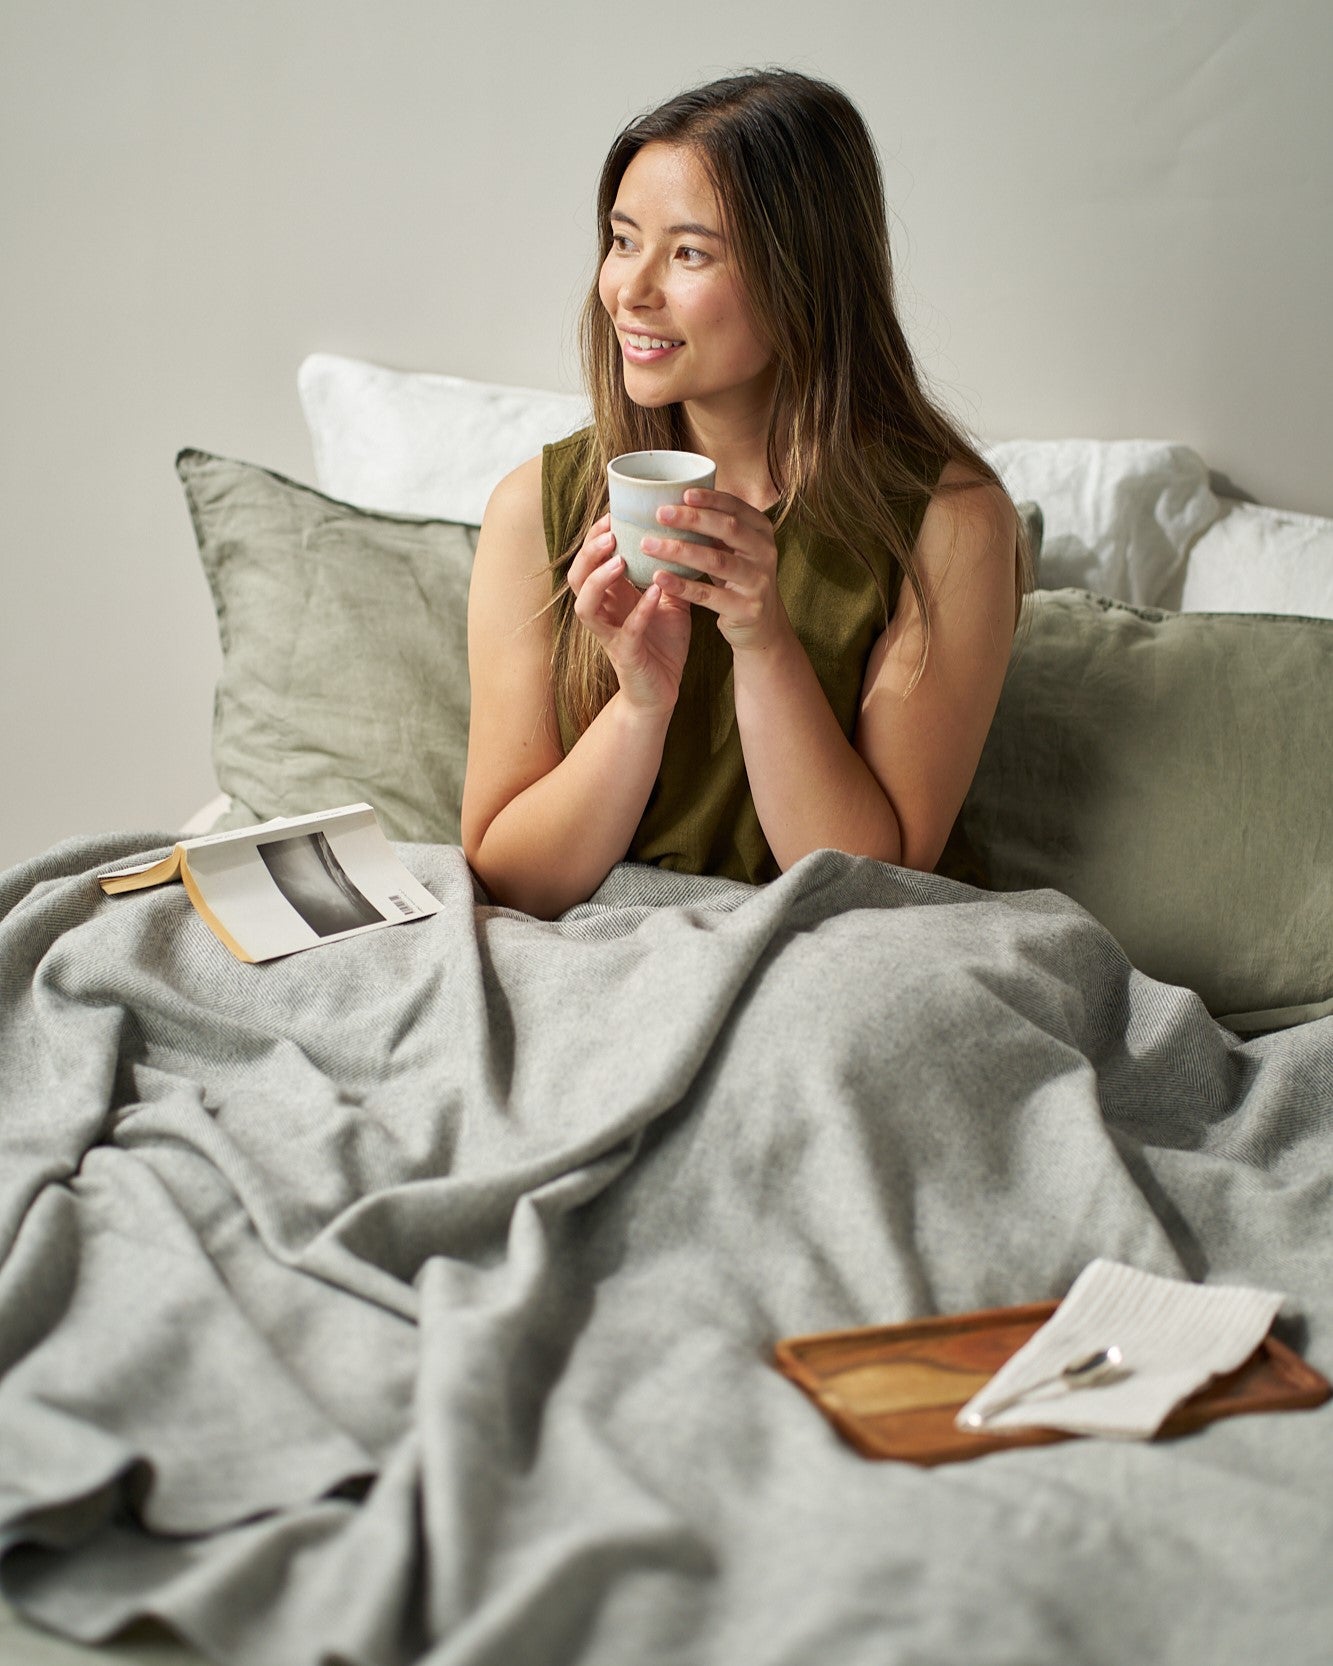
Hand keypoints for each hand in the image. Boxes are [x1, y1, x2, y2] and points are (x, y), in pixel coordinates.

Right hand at [567, 514, 692, 712]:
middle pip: (577, 578)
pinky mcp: (625, 656)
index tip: (614, 513)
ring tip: (619, 559)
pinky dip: (640, 610)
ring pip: (585, 605)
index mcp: (610, 597)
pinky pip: (626, 631)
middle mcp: (603, 614)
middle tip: (611, 531)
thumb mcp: (668, 601)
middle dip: (589, 552)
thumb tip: (688, 537)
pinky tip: (655, 592)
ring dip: (600, 580)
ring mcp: (609, 635)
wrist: (663, 692)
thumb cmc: (662, 645)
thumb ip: (669, 573)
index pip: (590, 561)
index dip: (595, 537)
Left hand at [642, 490, 792, 654]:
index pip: (736, 507)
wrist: (762, 625)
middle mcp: (765, 553)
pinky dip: (682, 585)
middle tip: (659, 514)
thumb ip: (716, 529)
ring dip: (679, 550)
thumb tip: (674, 500)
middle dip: (692, 519)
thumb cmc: (739, 580)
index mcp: (762, 532)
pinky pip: (708, 595)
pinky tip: (659, 577)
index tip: (682, 493)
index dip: (710, 499)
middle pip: (728, 528)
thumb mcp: (736, 550)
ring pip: (716, 561)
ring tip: (648, 545)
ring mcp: (758, 582)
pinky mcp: (746, 609)